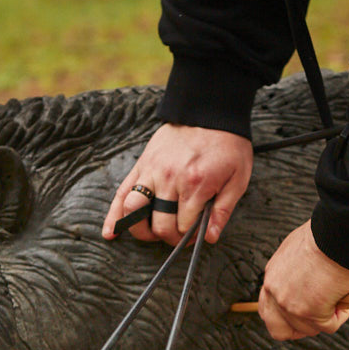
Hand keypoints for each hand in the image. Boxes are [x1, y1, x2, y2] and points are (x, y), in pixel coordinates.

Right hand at [102, 123, 252, 244]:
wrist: (209, 112)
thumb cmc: (226, 145)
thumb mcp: (237, 178)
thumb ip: (223, 210)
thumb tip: (210, 237)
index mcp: (195, 184)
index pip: (184, 226)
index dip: (190, 237)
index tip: (196, 234)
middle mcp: (170, 179)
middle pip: (160, 225)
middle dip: (170, 237)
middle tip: (179, 235)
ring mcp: (152, 172)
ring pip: (134, 212)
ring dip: (142, 230)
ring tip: (153, 233)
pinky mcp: (141, 165)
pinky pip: (121, 193)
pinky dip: (113, 216)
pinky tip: (111, 233)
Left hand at [258, 221, 348, 339]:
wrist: (337, 233)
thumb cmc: (326, 237)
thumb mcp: (301, 254)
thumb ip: (297, 275)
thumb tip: (313, 287)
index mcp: (272, 276)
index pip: (268, 308)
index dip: (284, 318)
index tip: (301, 316)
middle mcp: (275, 292)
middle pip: (278, 329)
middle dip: (300, 329)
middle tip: (320, 320)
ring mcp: (290, 305)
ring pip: (309, 328)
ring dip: (328, 317)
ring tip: (341, 295)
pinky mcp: (309, 312)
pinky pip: (329, 325)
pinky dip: (342, 315)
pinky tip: (347, 295)